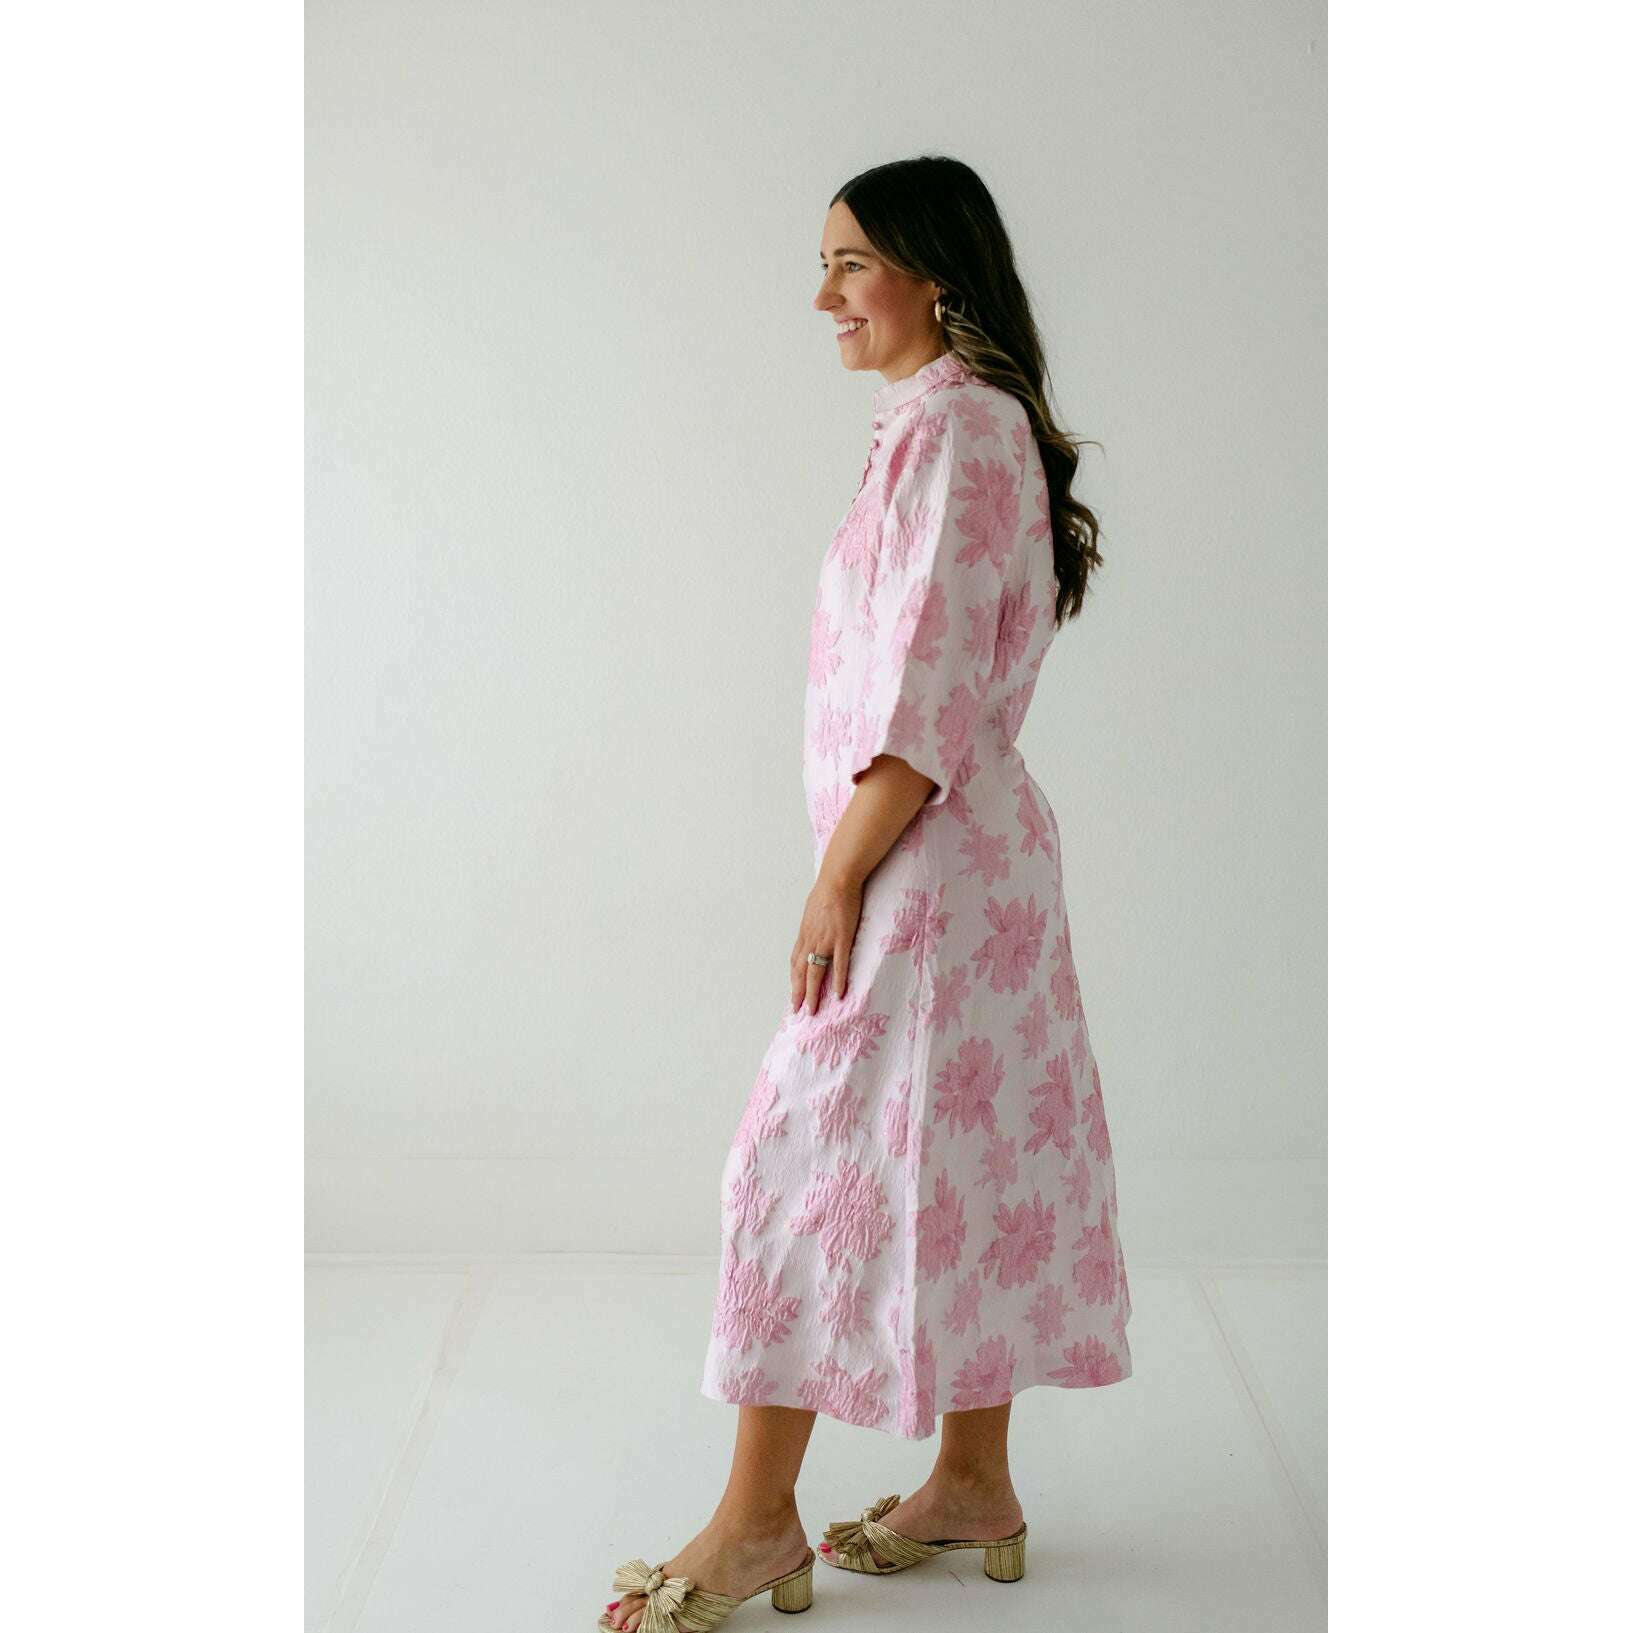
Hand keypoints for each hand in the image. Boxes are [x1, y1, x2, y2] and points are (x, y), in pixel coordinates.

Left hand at [789, 878, 861, 1015]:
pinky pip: (839, 965)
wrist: (838, 880)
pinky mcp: (842, 939)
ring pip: (816, 972)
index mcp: (805, 933)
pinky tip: (838, 994)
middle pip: (801, 971)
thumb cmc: (827, 891)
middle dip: (798, 992)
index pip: (796, 961)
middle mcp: (811, 940)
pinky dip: (838, 981)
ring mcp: (826, 941)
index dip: (794, 979)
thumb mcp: (813, 909)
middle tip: (797, 1010)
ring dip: (813, 993)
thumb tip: (814, 927)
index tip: (793, 993)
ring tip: (812, 1010)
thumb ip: (813, 923)